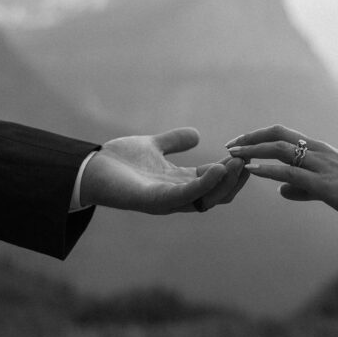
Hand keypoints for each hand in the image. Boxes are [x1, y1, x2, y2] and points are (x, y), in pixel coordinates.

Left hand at [81, 128, 247, 213]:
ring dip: (225, 183)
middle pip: (215, 195)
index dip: (230, 171)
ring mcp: (166, 201)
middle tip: (249, 163)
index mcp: (178, 184)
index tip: (244, 155)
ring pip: (206, 199)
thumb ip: (174, 142)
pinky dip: (204, 184)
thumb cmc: (117, 161)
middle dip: (235, 181)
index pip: (213, 181)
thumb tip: (196, 134)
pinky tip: (218, 169)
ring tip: (239, 165)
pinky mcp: (154, 201)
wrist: (88, 168)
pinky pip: (186, 196)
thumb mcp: (153, 146)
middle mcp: (176, 196)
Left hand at [226, 124, 337, 225]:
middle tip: (230, 146)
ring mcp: (322, 166)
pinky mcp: (325, 185)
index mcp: (320, 150)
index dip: (259, 136)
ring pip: (281, 150)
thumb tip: (280, 190)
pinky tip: (252, 171)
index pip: (284, 134)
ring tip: (234, 156)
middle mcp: (319, 151)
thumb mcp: (327, 189)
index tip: (239, 143)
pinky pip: (291, 173)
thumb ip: (302, 188)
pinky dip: (268, 170)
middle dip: (251, 138)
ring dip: (254, 151)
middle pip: (278, 135)